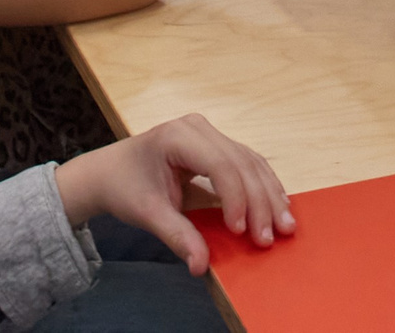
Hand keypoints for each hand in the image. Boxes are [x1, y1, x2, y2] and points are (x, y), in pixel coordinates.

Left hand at [53, 113, 293, 273]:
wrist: (109, 172)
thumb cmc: (125, 187)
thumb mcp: (147, 213)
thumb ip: (177, 236)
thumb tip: (201, 266)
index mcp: (179, 136)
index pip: (220, 165)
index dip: (236, 198)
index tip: (240, 232)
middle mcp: (199, 128)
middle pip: (241, 164)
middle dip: (260, 202)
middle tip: (271, 237)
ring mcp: (210, 133)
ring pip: (251, 162)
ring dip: (269, 195)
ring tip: (285, 225)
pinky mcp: (216, 145)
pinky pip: (247, 163)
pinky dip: (263, 187)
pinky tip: (278, 206)